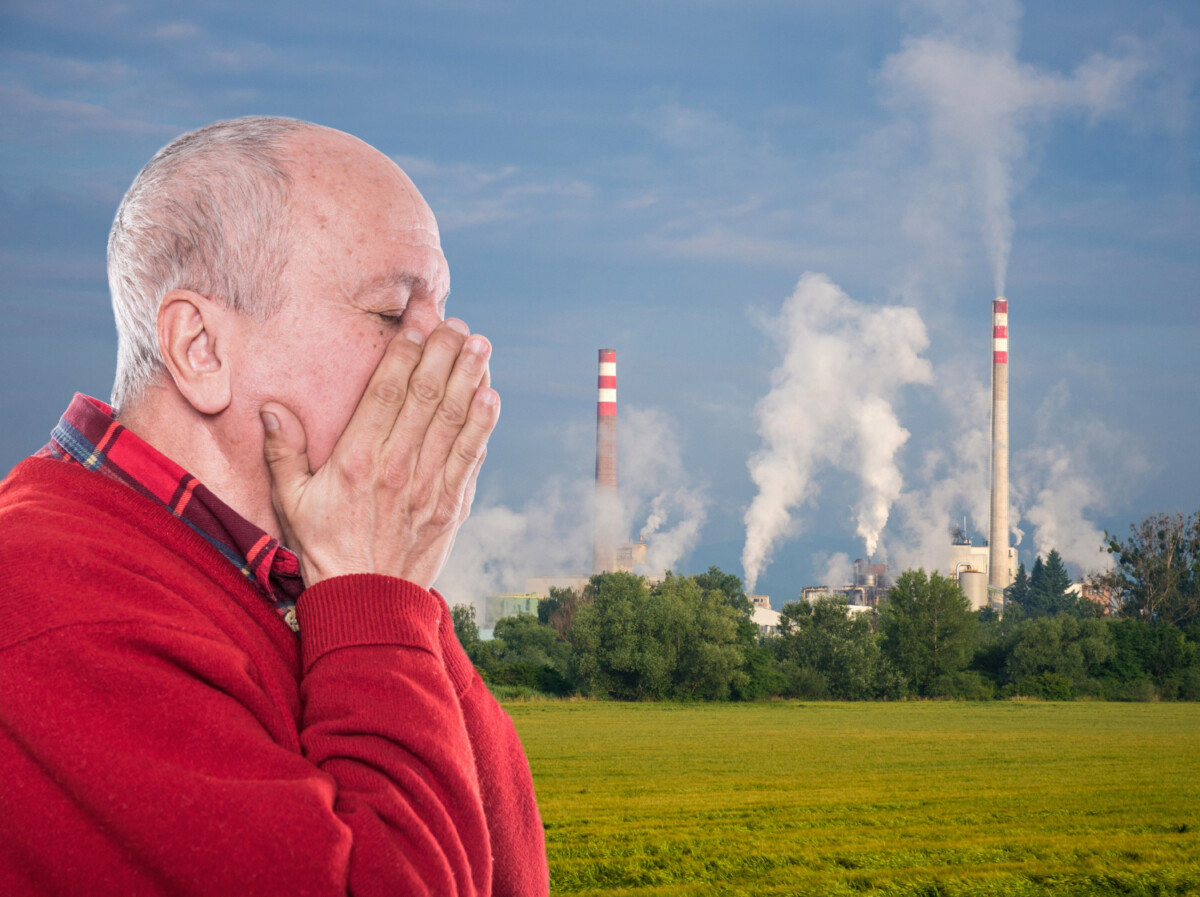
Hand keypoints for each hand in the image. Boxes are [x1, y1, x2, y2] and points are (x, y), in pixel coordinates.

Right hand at [259, 319, 498, 589]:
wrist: (366, 602)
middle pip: (426, 397)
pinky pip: (470, 456)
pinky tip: (490, 397)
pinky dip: (482, 425)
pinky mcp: (451, 506)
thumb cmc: (324, 549)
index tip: (419, 322)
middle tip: (457, 322)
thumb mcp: (291, 502)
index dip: (406, 352)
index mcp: (357, 460)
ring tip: (481, 346)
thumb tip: (271, 408)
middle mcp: (397, 467)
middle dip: (444, 353)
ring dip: (470, 379)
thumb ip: (282, 452)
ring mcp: (428, 486)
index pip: (387, 392)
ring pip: (454, 421)